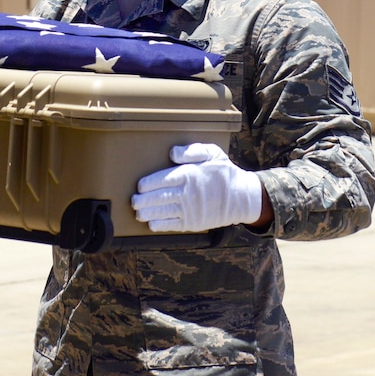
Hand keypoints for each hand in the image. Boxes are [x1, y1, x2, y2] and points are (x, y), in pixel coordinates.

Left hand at [131, 143, 263, 232]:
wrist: (241, 197)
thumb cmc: (223, 172)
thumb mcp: (212, 153)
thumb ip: (192, 150)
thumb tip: (172, 153)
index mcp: (189, 175)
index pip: (163, 179)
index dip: (148, 184)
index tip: (139, 186)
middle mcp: (187, 193)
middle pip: (159, 197)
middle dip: (143, 200)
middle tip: (134, 201)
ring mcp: (190, 210)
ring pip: (163, 212)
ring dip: (148, 213)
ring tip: (138, 212)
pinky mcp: (193, 222)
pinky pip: (172, 225)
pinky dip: (160, 225)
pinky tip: (151, 223)